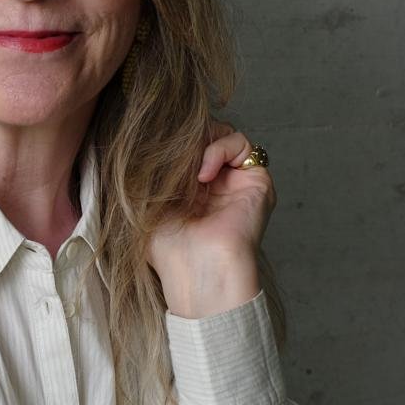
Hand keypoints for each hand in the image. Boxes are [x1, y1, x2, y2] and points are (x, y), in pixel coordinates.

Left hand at [146, 121, 275, 318]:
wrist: (197, 270)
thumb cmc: (168, 247)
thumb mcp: (147, 201)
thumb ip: (152, 170)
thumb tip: (158, 136)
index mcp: (190, 189)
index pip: (186, 145)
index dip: (174, 140)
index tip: (157, 151)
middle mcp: (216, 184)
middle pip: (206, 135)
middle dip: (188, 138)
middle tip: (173, 156)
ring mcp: (236, 182)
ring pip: (224, 134)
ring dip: (203, 144)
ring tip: (190, 172)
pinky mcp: (256, 181)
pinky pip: (242, 144)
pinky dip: (219, 149)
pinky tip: (203, 175)